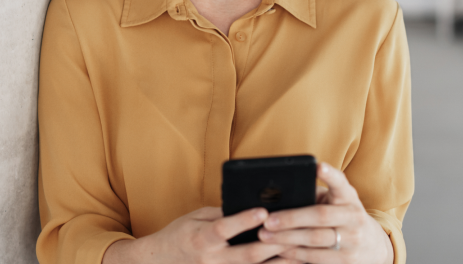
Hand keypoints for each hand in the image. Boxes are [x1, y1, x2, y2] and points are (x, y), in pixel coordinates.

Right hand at [103, 206, 287, 263]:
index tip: (262, 211)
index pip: (224, 229)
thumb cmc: (181, 234)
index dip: (243, 220)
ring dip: (278, 262)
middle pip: (246, 255)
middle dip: (271, 245)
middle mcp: (212, 260)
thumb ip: (221, 214)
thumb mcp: (196, 217)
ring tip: (299, 252)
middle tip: (294, 233)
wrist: (162, 262)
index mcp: (202, 239)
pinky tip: (288, 262)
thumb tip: (249, 205)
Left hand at [257, 162, 393, 263]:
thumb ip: (315, 194)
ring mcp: (352, 241)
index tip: (318, 166)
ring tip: (264, 236)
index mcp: (349, 197)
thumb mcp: (337, 201)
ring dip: (287, 238)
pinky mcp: (346, 261)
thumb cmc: (342, 215)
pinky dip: (294, 254)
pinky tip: (278, 250)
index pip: (341, 183)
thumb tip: (281, 193)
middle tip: (267, 220)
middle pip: (320, 216)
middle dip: (291, 218)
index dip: (330, 175)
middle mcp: (354, 217)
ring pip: (315, 240)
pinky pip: (315, 258)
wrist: (372, 246)